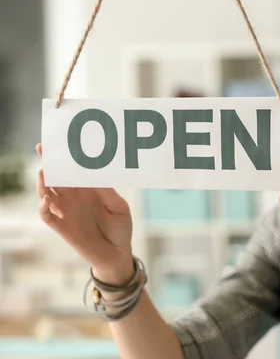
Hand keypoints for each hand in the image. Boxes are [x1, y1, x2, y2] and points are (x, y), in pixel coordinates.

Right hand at [36, 143, 134, 283]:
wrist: (118, 254)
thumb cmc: (120, 228)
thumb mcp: (118, 207)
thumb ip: (107, 192)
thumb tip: (95, 175)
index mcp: (88, 189)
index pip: (74, 170)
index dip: (67, 157)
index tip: (63, 142)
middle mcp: (74, 198)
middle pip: (57, 177)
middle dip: (49, 162)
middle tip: (43, 148)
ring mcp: (66, 212)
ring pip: (47, 193)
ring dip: (43, 182)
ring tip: (44, 171)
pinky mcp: (62, 227)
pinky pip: (47, 215)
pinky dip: (43, 207)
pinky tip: (46, 200)